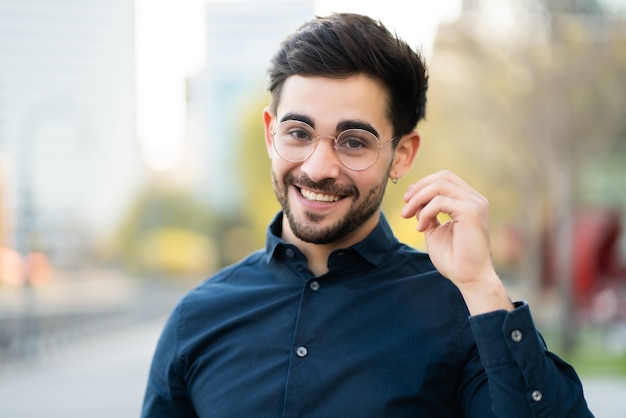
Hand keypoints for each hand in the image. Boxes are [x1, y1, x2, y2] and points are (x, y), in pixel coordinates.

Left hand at [401, 170, 512, 313]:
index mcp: (470, 201)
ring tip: (408, 216)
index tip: (407, 201)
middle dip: (419, 188)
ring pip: (440, 185)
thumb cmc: (454, 258)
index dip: (423, 184)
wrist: (469, 278)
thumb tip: (414, 197)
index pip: (445, 178)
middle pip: (443, 176)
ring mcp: (475, 204)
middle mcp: (476, 199)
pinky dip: (425, 212)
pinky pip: (440, 202)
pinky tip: (421, 228)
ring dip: (418, 199)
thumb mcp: (435, 230)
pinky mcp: (471, 213)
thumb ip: (427, 212)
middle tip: (405, 206)